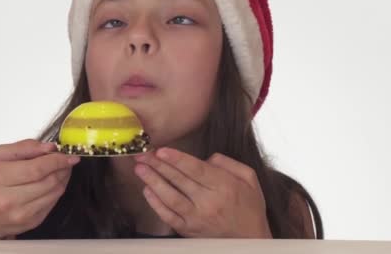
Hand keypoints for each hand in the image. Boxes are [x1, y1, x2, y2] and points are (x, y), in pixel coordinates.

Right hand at [0, 139, 79, 239]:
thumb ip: (24, 147)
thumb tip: (49, 147)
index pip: (37, 168)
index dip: (57, 160)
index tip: (68, 155)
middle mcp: (7, 198)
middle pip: (49, 180)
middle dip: (63, 168)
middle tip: (67, 160)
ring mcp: (19, 213)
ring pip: (54, 192)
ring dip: (63, 179)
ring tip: (61, 170)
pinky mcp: (29, 223)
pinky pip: (52, 204)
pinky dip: (56, 191)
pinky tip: (52, 184)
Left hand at [134, 148, 271, 237]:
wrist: (251, 240)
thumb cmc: (249, 207)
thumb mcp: (249, 178)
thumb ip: (228, 163)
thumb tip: (206, 158)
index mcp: (224, 186)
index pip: (195, 169)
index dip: (176, 159)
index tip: (161, 150)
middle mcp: (208, 202)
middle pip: (179, 180)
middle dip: (158, 165)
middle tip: (143, 154)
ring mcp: (196, 218)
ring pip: (170, 197)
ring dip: (152, 182)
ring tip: (140, 169)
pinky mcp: (188, 230)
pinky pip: (168, 216)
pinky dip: (155, 204)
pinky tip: (146, 191)